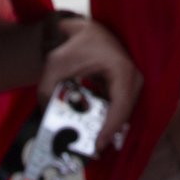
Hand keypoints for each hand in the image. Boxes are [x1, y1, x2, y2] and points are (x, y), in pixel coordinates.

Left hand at [39, 16, 141, 150]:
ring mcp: (132, 81)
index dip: (110, 128)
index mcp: (120, 69)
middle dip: (108, 131)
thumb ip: (46, 91)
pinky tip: (93, 129)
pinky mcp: (127, 85)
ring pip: (124, 112)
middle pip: (124, 112)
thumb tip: (46, 119)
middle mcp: (132, 75)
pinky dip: (108, 118)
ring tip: (90, 143)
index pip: (121, 105)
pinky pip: (120, 107)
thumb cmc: (72, 45)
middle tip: (91, 149)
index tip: (97, 145)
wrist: (83, 30)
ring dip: (108, 127)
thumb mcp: (55, 66)